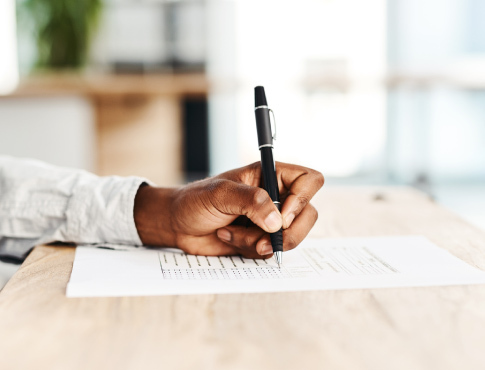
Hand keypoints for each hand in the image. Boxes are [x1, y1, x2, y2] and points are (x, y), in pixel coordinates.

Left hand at [134, 162, 323, 258]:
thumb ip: (250, 201)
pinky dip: (251, 250)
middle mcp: (275, 197)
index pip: (308, 181)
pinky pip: (271, 252)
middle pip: (308, 214)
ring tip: (233, 233)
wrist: (178, 224)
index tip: (281, 215)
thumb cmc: (195, 200)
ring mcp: (269, 221)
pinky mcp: (261, 240)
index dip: (303, 198)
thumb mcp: (220, 193)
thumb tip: (277, 220)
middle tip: (265, 238)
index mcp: (269, 176)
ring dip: (261, 242)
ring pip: (291, 237)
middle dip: (288, 232)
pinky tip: (229, 237)